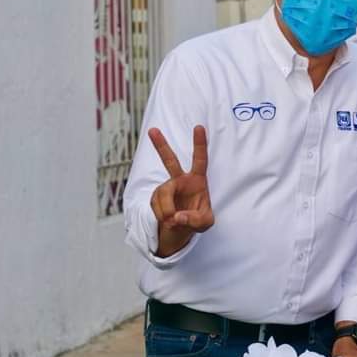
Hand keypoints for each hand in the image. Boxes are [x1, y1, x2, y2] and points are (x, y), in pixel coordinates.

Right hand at [148, 126, 213, 256]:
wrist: (180, 228)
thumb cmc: (197, 220)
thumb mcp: (204, 223)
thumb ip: (195, 220)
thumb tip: (177, 216)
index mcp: (197, 180)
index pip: (200, 159)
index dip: (200, 144)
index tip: (199, 127)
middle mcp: (181, 180)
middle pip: (169, 160)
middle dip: (160, 145)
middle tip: (152, 130)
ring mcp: (166, 187)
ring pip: (163, 194)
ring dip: (167, 210)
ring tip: (173, 221)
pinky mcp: (156, 196)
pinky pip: (157, 206)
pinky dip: (163, 216)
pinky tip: (168, 220)